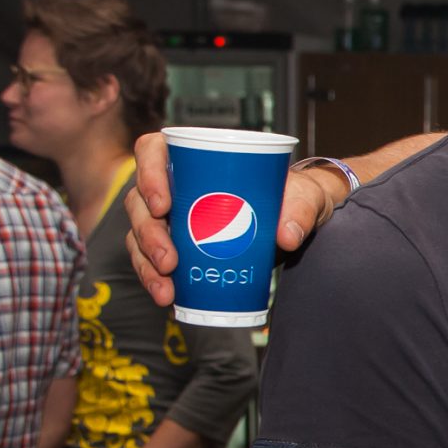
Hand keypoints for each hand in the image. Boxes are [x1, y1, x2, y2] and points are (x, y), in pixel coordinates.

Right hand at [126, 131, 346, 306]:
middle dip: (149, 234)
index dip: (148, 174)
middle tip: (169, 260)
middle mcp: (176, 186)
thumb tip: (287, 236)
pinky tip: (166, 296)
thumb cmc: (296, 196)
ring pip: (140, 234)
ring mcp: (173, 217)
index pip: (153, 151)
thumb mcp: (306, 195)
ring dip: (147, 264)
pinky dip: (155, 279)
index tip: (163, 205)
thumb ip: (302, 208)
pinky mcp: (178, 245)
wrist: (300, 223)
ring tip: (165, 289)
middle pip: (140, 202)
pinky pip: (152, 259)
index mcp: (196, 160)